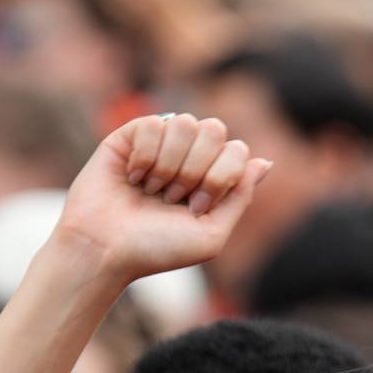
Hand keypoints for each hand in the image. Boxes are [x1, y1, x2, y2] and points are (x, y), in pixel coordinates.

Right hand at [52, 113, 272, 284]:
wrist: (106, 251)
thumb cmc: (156, 249)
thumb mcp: (212, 235)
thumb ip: (240, 197)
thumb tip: (266, 162)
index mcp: (210, 176)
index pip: (236, 150)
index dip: (220, 177)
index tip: (196, 208)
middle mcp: (187, 156)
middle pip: (215, 129)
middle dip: (196, 168)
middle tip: (173, 198)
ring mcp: (159, 144)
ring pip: (185, 122)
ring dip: (170, 164)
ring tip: (152, 190)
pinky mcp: (130, 136)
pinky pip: (154, 123)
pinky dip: (145, 155)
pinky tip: (132, 176)